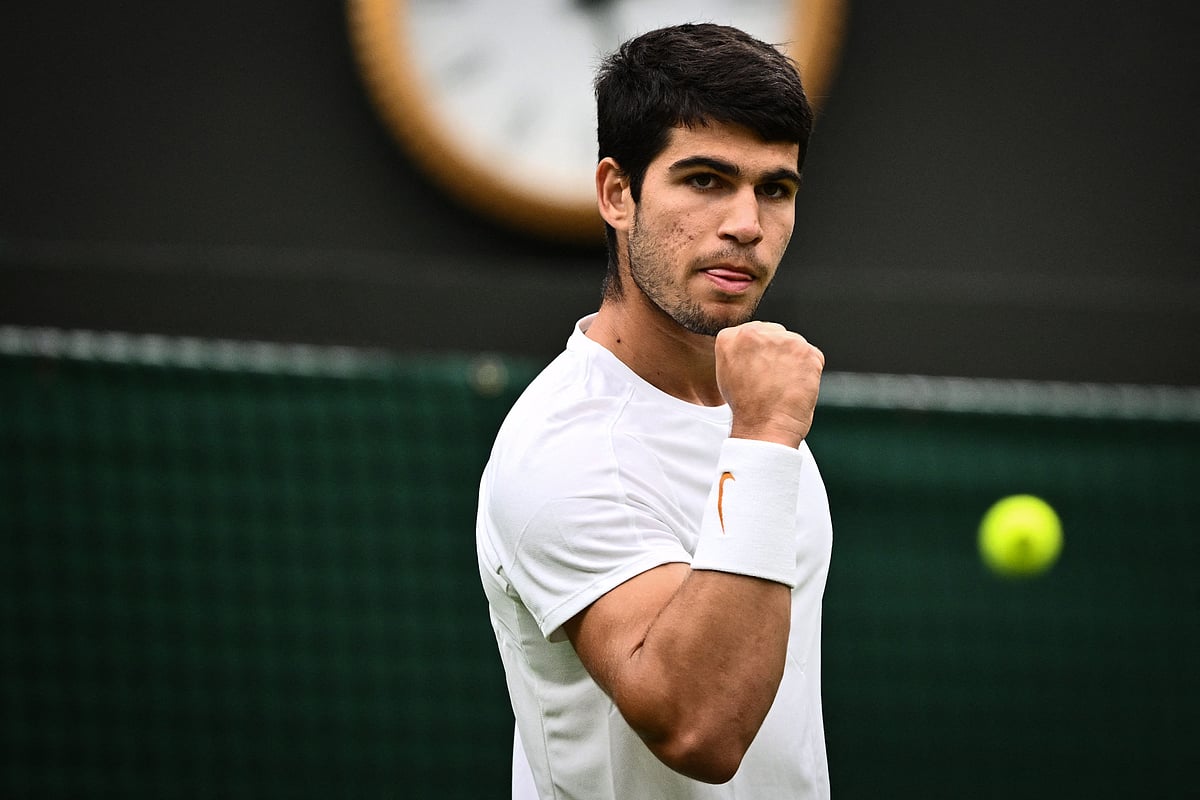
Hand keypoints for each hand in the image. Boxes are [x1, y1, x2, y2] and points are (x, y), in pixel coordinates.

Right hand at [715, 321, 824, 447]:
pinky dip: (809, 371)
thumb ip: (739, 351)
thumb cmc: (746, 408)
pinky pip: (812, 357)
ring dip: (793, 361)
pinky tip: (797, 387)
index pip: (754, 333)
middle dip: (777, 353)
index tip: (758, 370)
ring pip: (794, 344)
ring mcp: (782, 340)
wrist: (765, 427)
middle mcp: (754, 332)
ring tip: (783, 385)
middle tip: (772, 380)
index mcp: (730, 337)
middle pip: (775, 334)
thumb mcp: (727, 374)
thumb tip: (758, 345)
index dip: (760, 354)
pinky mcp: (806, 351)